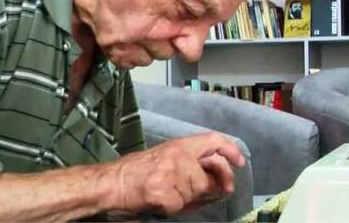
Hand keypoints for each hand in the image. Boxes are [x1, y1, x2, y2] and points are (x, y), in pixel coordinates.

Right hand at [100, 132, 245, 214]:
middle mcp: (176, 156)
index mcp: (178, 145)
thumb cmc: (134, 172)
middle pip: (208, 177)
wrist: (109, 184)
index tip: (239, 162)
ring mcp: (170, 175)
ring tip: (166, 194)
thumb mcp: (164, 158)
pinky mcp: (162, 193)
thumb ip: (191, 163)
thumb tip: (220, 181)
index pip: (213, 140)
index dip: (230, 150)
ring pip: (195, 194)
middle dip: (208, 189)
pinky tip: (158, 202)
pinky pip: (180, 207)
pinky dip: (171, 209)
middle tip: (203, 193)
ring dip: (185, 200)